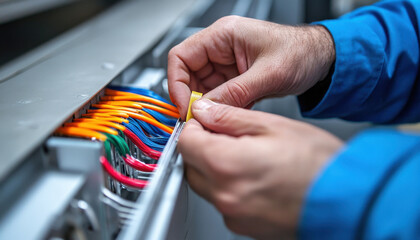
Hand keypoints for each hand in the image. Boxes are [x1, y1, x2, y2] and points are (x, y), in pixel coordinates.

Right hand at [168, 16, 334, 118]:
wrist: (322, 60)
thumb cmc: (301, 52)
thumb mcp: (268, 74)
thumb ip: (235, 92)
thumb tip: (206, 109)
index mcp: (223, 35)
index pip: (181, 56)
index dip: (177, 83)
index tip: (185, 106)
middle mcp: (221, 48)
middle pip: (188, 74)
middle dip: (192, 98)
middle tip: (199, 119)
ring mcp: (227, 64)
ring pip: (202, 88)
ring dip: (207, 106)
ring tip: (218, 119)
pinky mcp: (235, 78)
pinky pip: (217, 95)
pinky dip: (220, 108)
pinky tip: (230, 116)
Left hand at [178, 99, 342, 238]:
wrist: (346, 198)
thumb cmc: (318, 164)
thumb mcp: (271, 125)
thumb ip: (229, 117)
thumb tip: (205, 111)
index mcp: (225, 164)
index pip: (185, 141)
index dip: (194, 126)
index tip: (205, 120)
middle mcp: (224, 195)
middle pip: (191, 165)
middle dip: (202, 146)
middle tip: (226, 134)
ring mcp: (233, 214)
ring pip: (206, 184)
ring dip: (215, 166)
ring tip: (247, 153)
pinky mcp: (243, 225)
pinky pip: (223, 200)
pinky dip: (229, 185)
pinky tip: (254, 174)